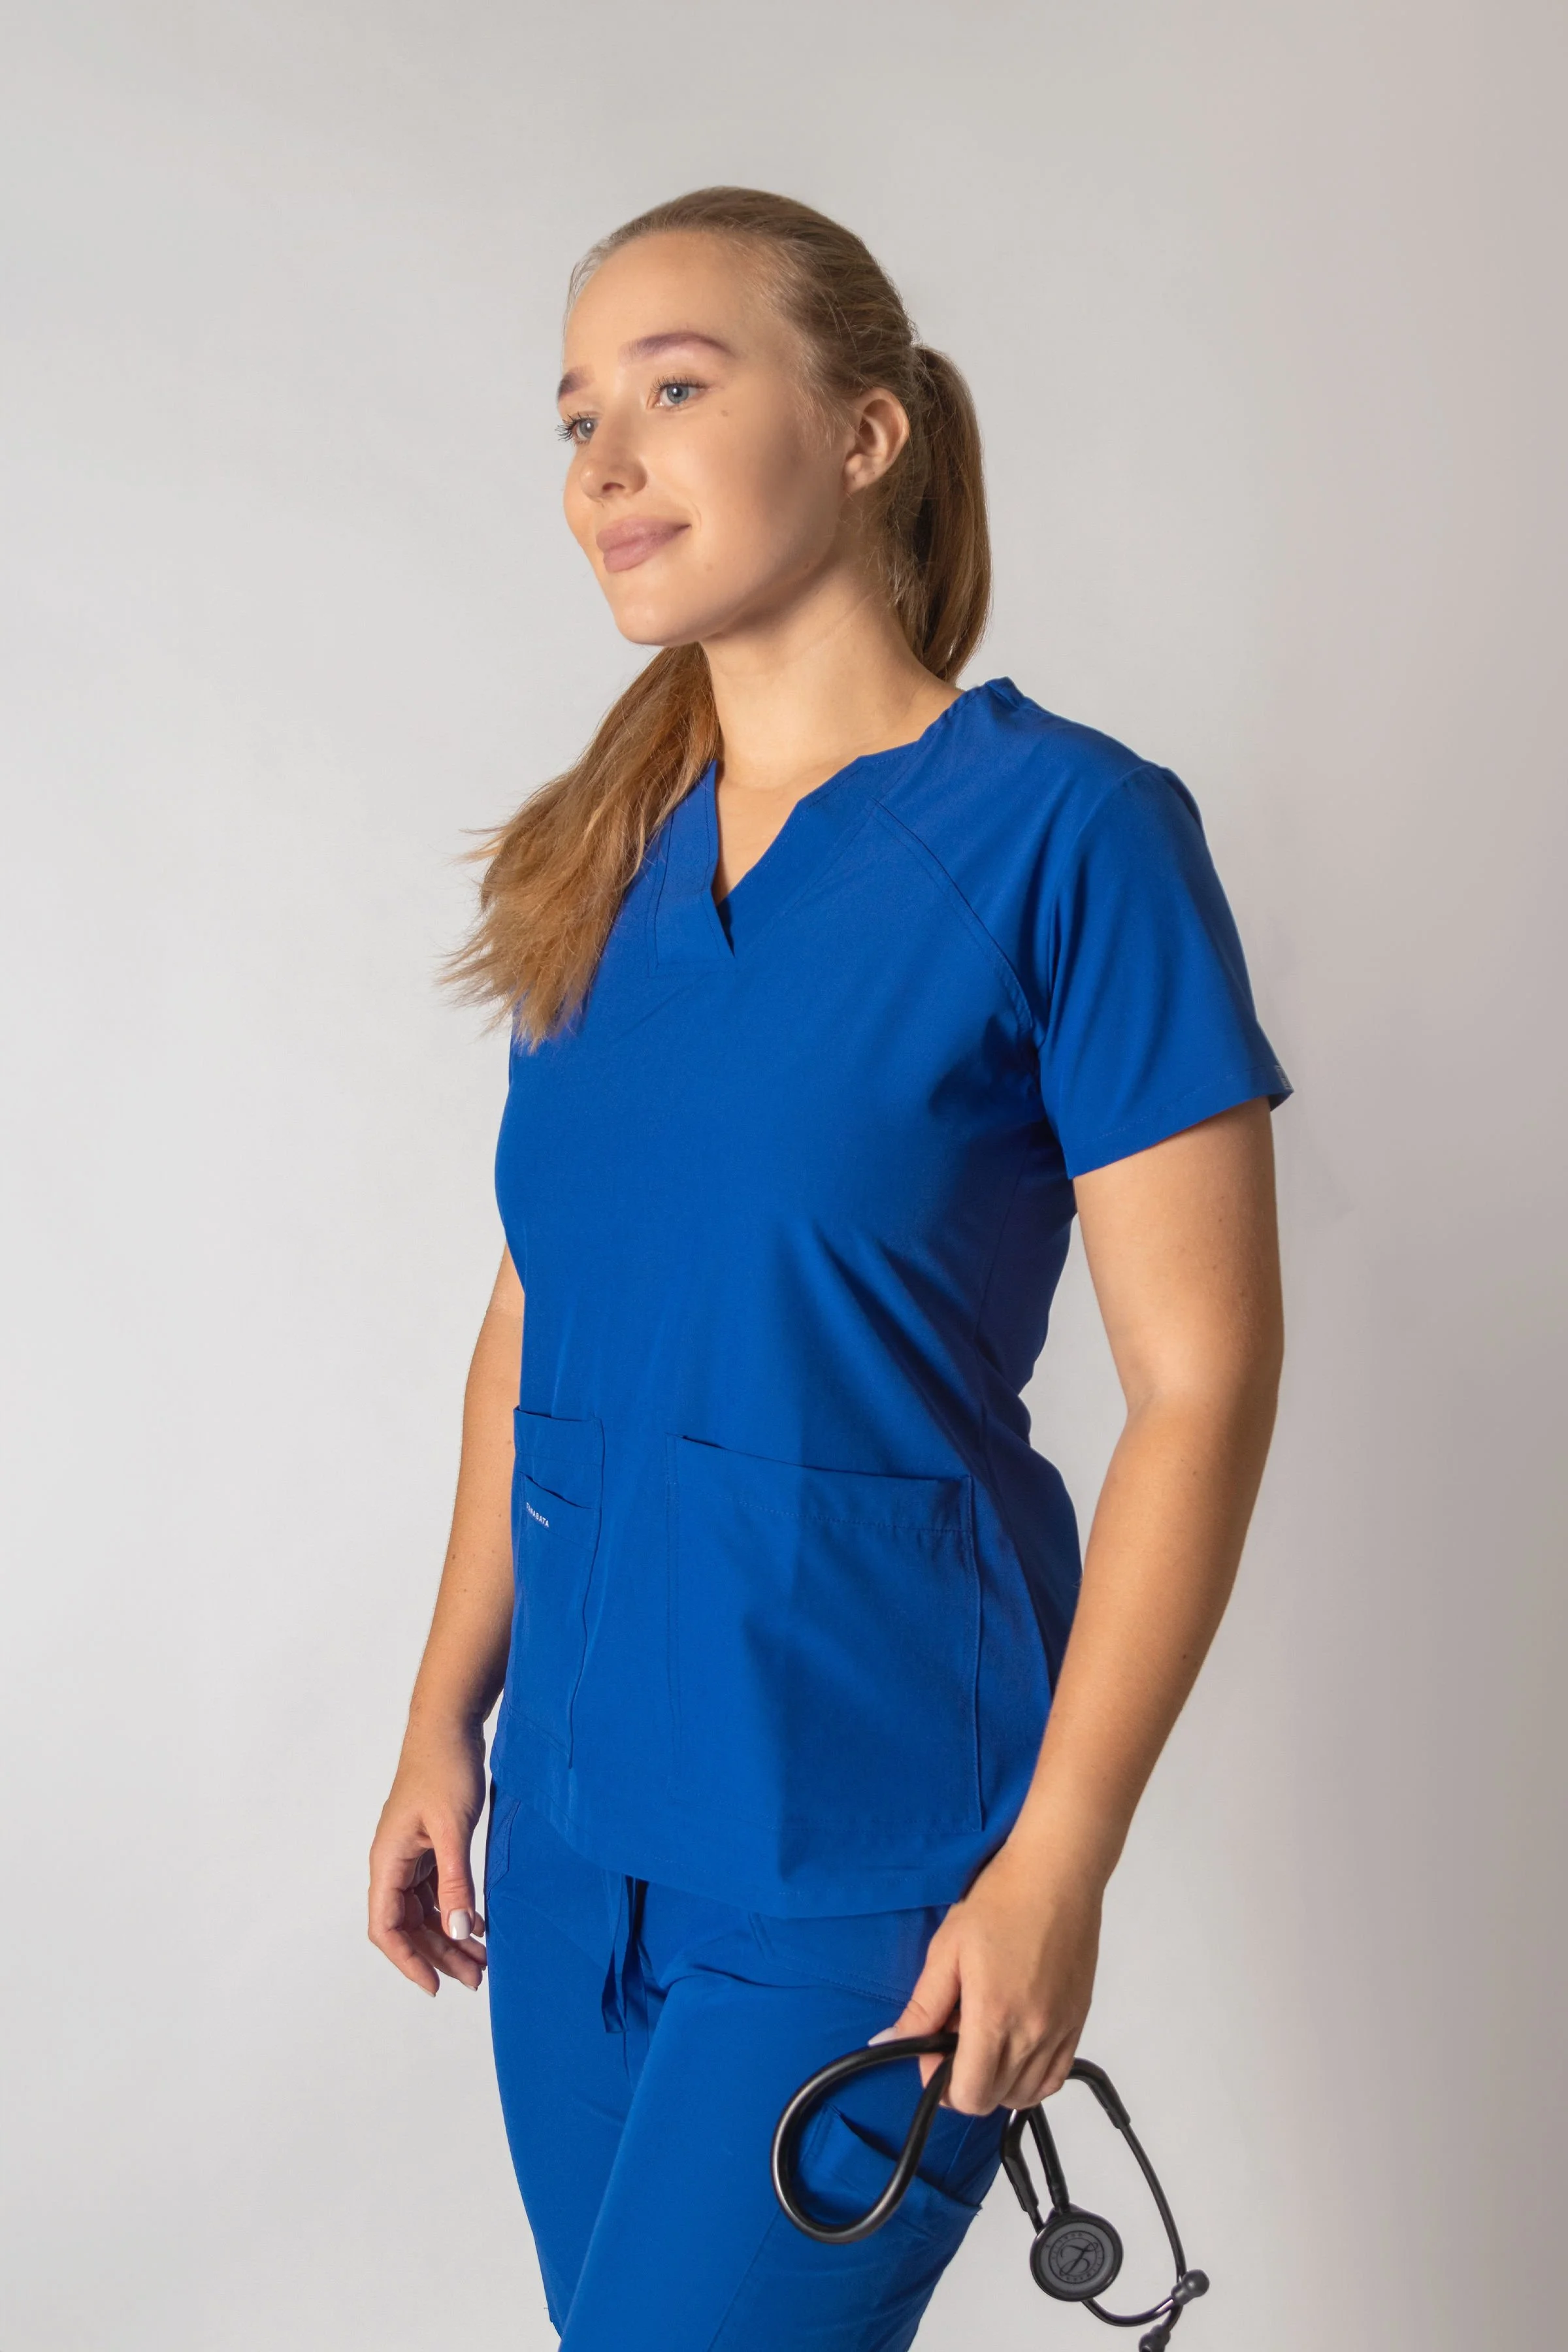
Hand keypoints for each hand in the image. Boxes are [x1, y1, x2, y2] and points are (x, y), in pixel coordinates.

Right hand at [368, 1725, 489, 1995]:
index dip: (408, 1961)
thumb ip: (454, 1881)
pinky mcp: (429, 1846)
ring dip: (450, 1935)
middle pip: (409, 1925)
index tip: (436, 1985)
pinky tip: (480, 1924)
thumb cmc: (445, 1767)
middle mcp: (393, 1863)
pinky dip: (456, 1909)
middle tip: (476, 1978)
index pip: (386, 1927)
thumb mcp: (452, 1828)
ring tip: (482, 1960)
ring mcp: (411, 1855)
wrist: (449, 1725)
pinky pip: (437, 1891)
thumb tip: (457, 1929)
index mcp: (387, 1861)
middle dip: (439, 1954)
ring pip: (424, 1910)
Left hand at [876, 1836, 1102, 2114]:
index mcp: (994, 2017)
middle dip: (965, 2082)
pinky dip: (1031, 2077)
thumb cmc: (1000, 1902)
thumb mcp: (946, 1951)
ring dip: (997, 2081)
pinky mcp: (1078, 2022)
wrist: (1056, 1874)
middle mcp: (1032, 2034)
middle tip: (954, 2037)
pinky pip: (1055, 2077)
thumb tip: (888, 2042)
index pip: (968, 2095)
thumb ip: (920, 2007)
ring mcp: (1060, 2031)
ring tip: (984, 2036)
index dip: (940, 2085)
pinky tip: (1014, 2046)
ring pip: (1025, 2094)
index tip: (930, 2055)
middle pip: (994, 2099)